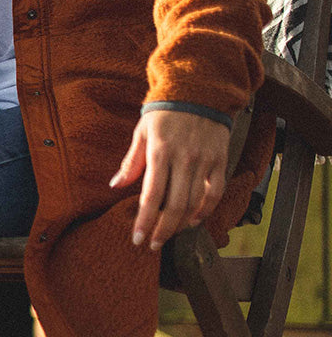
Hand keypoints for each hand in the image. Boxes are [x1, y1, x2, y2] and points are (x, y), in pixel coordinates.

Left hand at [109, 109, 230, 250]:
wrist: (200, 92)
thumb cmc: (164, 114)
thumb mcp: (142, 133)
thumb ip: (131, 162)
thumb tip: (116, 186)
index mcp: (160, 152)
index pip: (151, 195)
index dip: (144, 220)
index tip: (137, 238)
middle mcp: (184, 159)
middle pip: (174, 205)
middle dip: (162, 230)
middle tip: (152, 244)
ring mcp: (204, 161)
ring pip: (195, 202)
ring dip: (181, 225)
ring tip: (168, 235)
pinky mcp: (220, 160)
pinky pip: (215, 192)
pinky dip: (205, 210)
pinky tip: (193, 220)